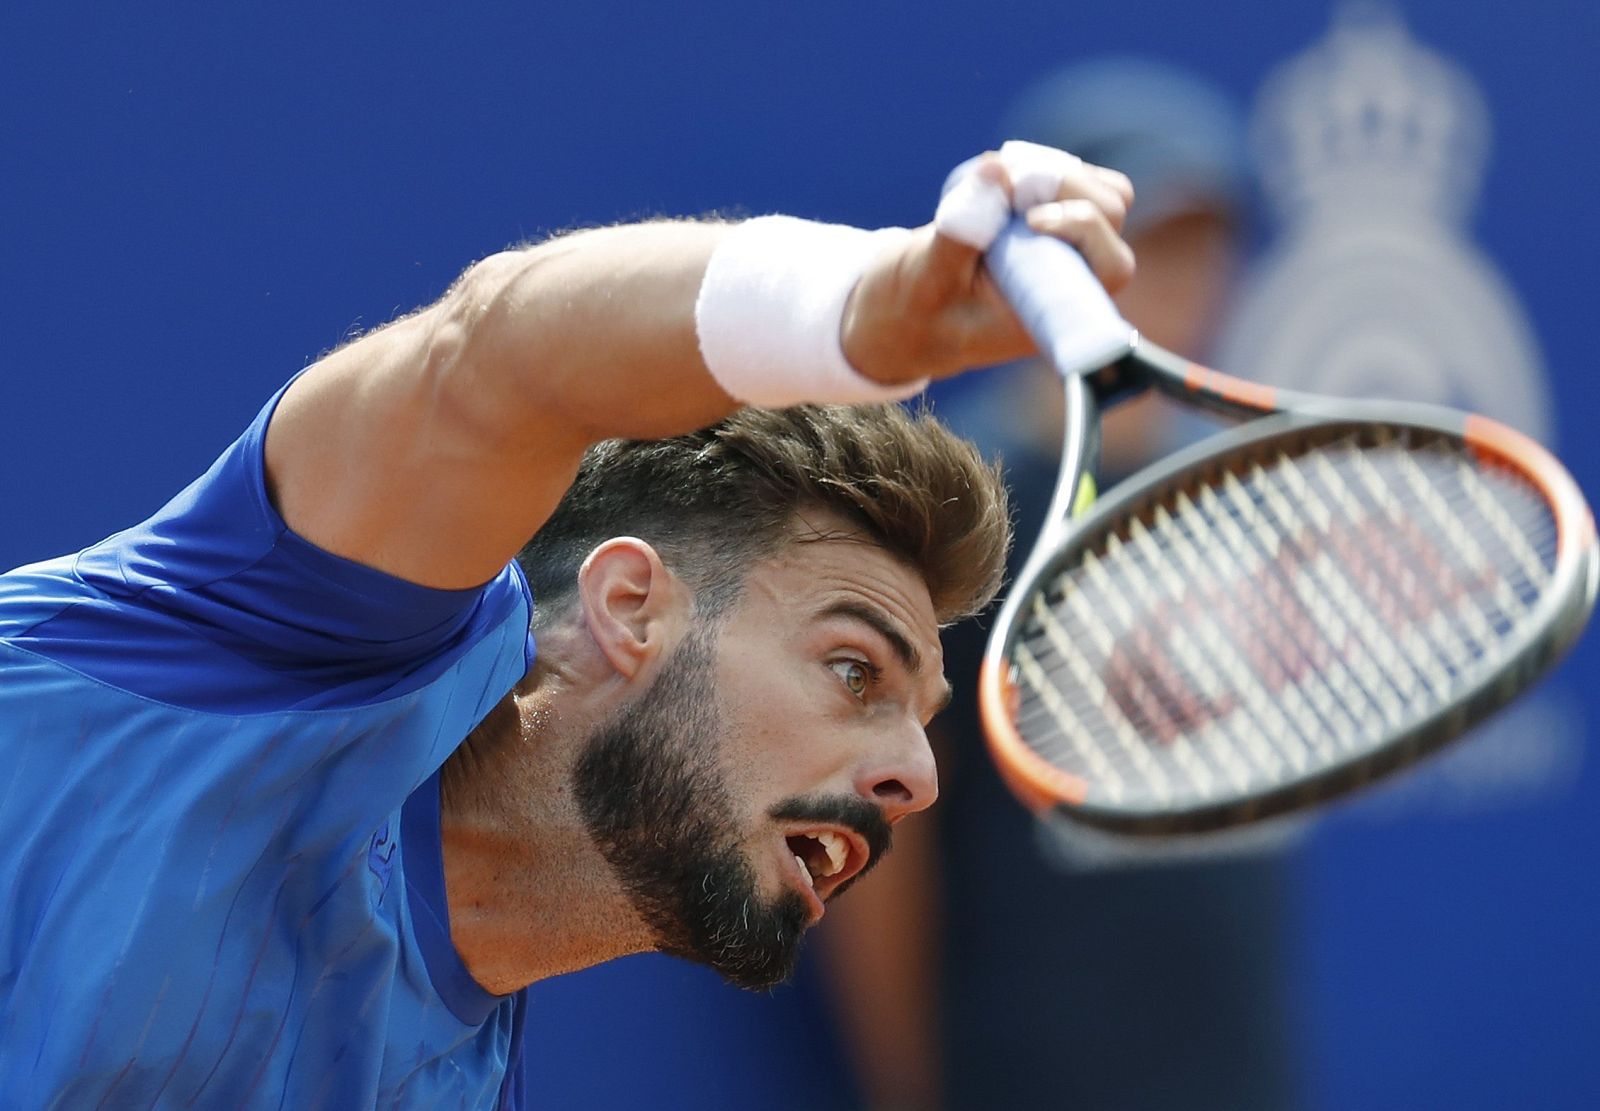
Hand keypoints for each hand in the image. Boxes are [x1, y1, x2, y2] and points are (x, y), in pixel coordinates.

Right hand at [841, 147, 1134, 384]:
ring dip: (1057, 172)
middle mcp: (1072, 279)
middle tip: (1010, 182)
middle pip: (1110, 213)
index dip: (1083, 227)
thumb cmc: (921, 311)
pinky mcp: (1055, 224)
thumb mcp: (929, 277)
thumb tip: (997, 167)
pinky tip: (1002, 179)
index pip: (1111, 266)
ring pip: (1102, 191)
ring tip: (1003, 178)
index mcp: (1054, 311)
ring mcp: (1069, 249)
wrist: (910, 313)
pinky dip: (1044, 168)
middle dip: (1065, 186)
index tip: (1030, 220)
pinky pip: (1076, 181)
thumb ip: (962, 229)